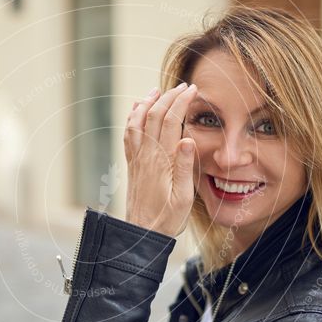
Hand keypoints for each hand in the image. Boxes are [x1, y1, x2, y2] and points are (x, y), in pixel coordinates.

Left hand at [123, 83, 197, 237]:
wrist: (141, 235)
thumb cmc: (166, 220)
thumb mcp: (183, 198)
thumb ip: (184, 168)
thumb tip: (187, 139)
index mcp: (162, 161)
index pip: (171, 121)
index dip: (181, 102)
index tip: (193, 90)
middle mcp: (147, 155)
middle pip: (155, 116)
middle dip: (169, 97)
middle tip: (183, 86)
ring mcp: (137, 159)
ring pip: (138, 122)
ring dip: (147, 103)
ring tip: (158, 90)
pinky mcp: (132, 165)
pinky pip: (128, 135)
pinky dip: (132, 118)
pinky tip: (136, 111)